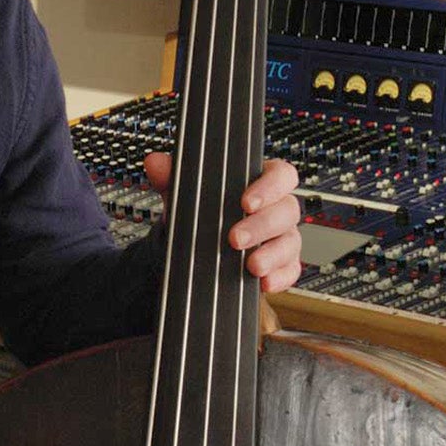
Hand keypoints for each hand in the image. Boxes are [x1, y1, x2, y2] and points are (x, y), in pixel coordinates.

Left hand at [143, 152, 302, 295]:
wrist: (193, 245)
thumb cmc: (199, 211)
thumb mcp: (184, 193)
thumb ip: (172, 177)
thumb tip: (154, 163)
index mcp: (260, 183)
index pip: (280, 175)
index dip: (270, 187)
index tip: (246, 202)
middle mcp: (276, 208)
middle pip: (287, 210)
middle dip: (262, 226)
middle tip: (235, 239)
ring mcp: (282, 236)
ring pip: (290, 242)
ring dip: (272, 254)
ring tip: (251, 265)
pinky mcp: (282, 263)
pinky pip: (290, 270)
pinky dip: (279, 277)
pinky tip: (264, 282)